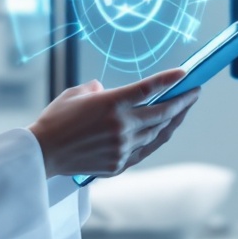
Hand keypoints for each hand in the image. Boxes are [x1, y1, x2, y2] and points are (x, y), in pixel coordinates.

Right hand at [28, 70, 200, 180]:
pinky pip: (144, 150)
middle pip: (162, 113)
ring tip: (182, 111)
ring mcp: (122, 147)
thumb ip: (96, 89)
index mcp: (111, 103)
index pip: (148, 88)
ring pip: (157, 134)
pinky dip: (155, 139)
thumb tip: (106, 89)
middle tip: (195, 93)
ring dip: (172, 121)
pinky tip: (162, 131)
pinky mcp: (119, 164)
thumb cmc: (56, 120)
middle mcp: (121, 126)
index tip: (186, 74)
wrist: (42, 153)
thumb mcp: (75, 94)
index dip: (170, 80)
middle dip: (183, 102)